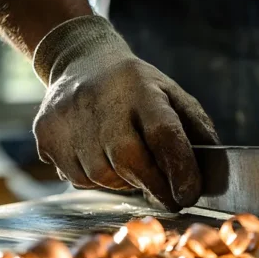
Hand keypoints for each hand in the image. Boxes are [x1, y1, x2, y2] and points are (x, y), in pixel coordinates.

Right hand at [32, 16, 218, 210]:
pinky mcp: (45, 133)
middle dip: (152, 185)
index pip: (164, 134)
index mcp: (140, 89)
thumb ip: (196, 130)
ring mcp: (68, 118)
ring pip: (102, 176)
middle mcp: (101, 102)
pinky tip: (101, 158)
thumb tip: (212, 173)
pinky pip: (76, 178)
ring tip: (128, 163)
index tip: (189, 195)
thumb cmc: (136, 88)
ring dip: (123, 182)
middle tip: (167, 196)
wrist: (80, 62)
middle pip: (129, 161)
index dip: (180, 170)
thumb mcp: (173, 95)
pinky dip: (95, 179)